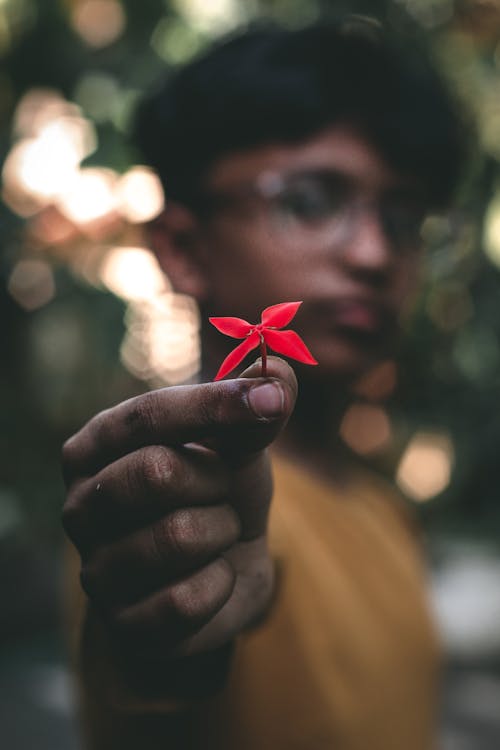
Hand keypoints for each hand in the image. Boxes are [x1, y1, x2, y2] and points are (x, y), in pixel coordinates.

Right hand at [62, 357, 296, 664]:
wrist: (217, 570)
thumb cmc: (217, 489)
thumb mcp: (238, 442)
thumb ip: (255, 407)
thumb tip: (279, 371)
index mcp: (96, 446)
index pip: (148, 415)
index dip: (215, 406)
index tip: (272, 401)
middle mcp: (81, 504)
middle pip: (157, 473)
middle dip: (216, 480)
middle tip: (222, 488)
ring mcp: (93, 568)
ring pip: (178, 537)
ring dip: (222, 531)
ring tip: (217, 531)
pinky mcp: (121, 623)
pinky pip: (187, 599)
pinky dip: (222, 582)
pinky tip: (214, 576)